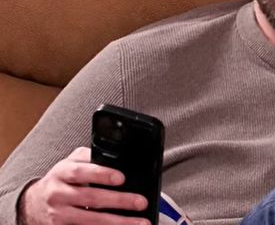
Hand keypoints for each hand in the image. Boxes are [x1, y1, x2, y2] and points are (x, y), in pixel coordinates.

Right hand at [19, 147, 149, 224]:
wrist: (32, 203)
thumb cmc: (60, 180)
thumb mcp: (70, 163)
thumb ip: (90, 158)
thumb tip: (117, 157)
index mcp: (62, 173)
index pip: (82, 172)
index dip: (102, 174)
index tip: (122, 178)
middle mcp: (59, 194)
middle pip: (90, 198)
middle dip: (119, 201)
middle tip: (140, 203)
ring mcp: (59, 215)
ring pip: (89, 220)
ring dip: (117, 223)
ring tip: (139, 223)